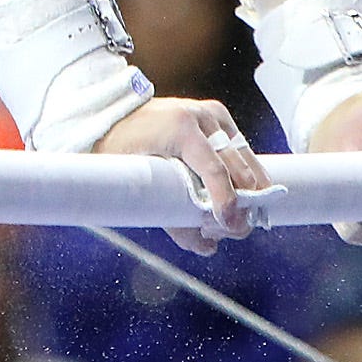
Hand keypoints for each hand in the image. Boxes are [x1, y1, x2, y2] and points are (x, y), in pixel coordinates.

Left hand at [91, 94, 280, 255]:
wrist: (113, 116)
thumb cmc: (121, 149)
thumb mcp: (140, 184)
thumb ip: (174, 218)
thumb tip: (207, 247)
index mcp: (181, 127)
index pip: (215, 171)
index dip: (228, 203)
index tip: (229, 226)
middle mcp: (202, 116)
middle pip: (238, 169)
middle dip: (240, 205)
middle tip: (224, 229)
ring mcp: (212, 114)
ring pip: (247, 161)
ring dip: (247, 193)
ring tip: (225, 217)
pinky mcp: (218, 117)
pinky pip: (241, 152)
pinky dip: (241, 177)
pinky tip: (230, 196)